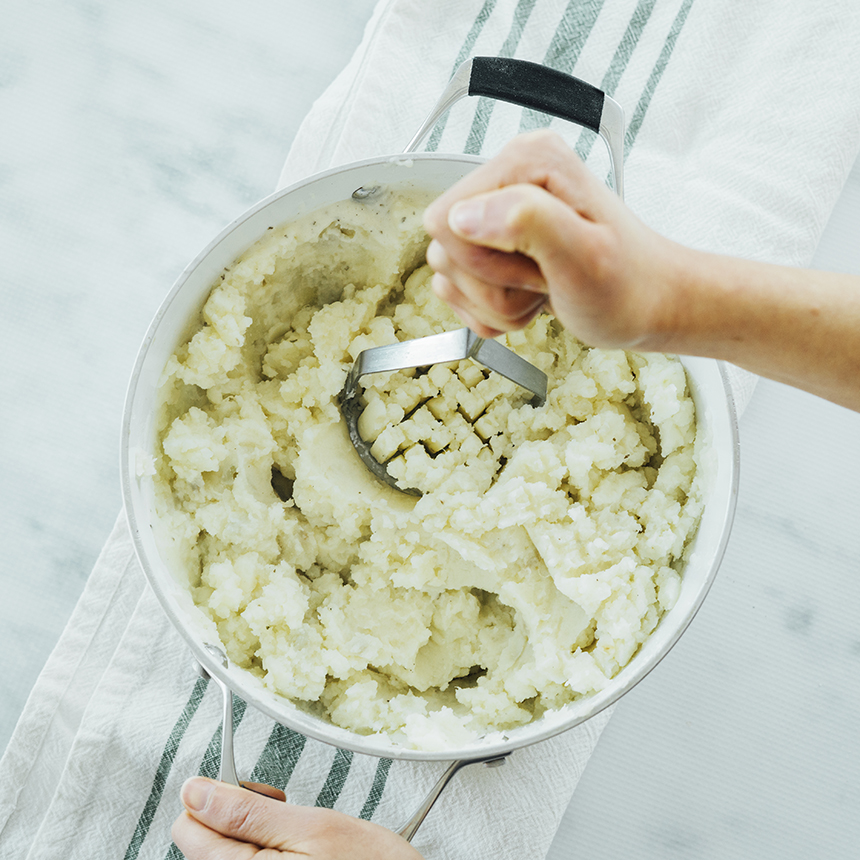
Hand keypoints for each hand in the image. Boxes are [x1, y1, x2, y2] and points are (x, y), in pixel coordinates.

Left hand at [171, 777, 424, 859]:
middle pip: (205, 843)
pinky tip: (299, 855)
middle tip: (285, 813)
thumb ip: (246, 812)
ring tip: (299, 837)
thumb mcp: (313, 826)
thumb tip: (194, 792)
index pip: (186, 827)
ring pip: (228, 855)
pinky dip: (270, 855)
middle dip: (241, 818)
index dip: (221, 798)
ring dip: (257, 837)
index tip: (256, 795)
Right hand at [423, 130, 675, 349]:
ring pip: (450, 276)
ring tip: (541, 288)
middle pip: (445, 250)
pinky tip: (531, 296)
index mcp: (526, 162)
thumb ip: (527, 222)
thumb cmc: (628, 286)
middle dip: (492, 286)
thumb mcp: (586, 255)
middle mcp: (507, 178)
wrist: (647, 305)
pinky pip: (461, 290)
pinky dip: (494, 310)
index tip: (536, 264)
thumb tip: (465, 215)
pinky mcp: (493, 242)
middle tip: (543, 281)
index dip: (485, 261)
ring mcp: (498, 212)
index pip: (445, 219)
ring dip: (495, 302)